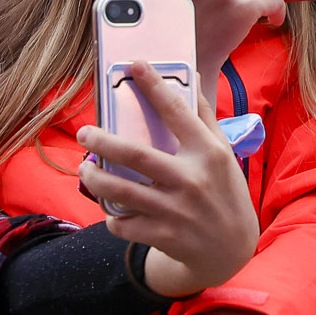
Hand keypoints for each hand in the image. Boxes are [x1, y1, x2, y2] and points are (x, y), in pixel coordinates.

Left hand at [76, 61, 258, 296]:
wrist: (232, 250)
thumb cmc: (223, 192)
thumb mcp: (222, 154)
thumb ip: (203, 117)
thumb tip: (193, 75)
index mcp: (209, 153)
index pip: (178, 112)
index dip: (155, 86)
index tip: (135, 65)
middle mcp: (192, 179)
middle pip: (136, 155)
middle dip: (102, 142)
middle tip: (84, 133)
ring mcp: (176, 210)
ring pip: (121, 191)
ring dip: (95, 179)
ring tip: (85, 169)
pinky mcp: (163, 235)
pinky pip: (123, 223)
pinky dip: (112, 216)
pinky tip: (111, 207)